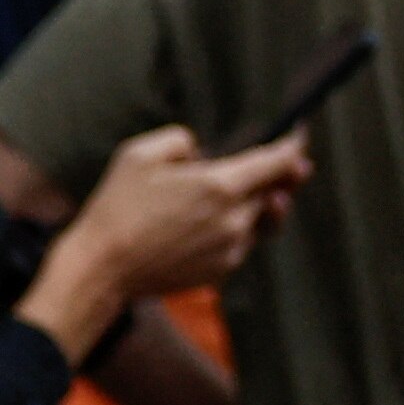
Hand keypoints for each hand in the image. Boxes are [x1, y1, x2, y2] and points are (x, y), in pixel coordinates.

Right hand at [21, 129, 306, 357]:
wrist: (103, 266)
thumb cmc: (117, 208)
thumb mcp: (139, 155)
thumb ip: (180, 140)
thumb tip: (203, 152)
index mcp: (220, 185)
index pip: (278, 161)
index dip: (293, 145)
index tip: (300, 135)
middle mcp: (235, 218)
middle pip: (277, 191)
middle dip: (285, 177)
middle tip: (294, 165)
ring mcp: (232, 246)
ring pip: (262, 219)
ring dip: (261, 204)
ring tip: (250, 194)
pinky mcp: (223, 268)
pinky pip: (242, 242)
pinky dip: (236, 229)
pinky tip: (211, 224)